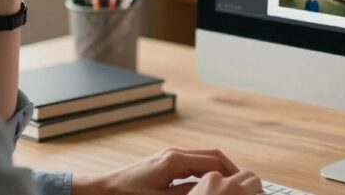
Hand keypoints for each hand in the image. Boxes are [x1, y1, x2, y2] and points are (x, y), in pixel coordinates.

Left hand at [73, 148, 261, 194]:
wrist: (100, 191)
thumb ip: (189, 194)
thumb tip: (212, 190)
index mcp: (176, 160)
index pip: (215, 160)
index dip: (233, 171)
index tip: (244, 183)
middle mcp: (174, 153)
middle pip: (211, 155)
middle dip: (229, 169)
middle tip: (241, 185)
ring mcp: (168, 156)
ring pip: (202, 159)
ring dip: (216, 171)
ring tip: (226, 187)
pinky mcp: (163, 163)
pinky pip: (191, 165)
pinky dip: (203, 173)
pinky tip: (205, 188)